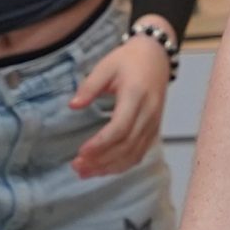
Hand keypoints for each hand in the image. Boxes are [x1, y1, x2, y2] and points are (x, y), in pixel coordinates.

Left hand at [71, 31, 170, 177]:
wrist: (156, 56)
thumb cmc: (128, 60)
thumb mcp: (106, 66)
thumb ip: (90, 86)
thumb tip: (73, 106)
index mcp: (136, 96)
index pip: (120, 128)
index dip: (101, 144)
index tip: (80, 152)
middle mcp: (148, 113)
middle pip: (127, 145)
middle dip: (101, 160)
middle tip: (77, 167)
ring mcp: (154, 123)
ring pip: (134, 153)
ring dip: (110, 167)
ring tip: (86, 173)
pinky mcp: (154, 129)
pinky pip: (140, 152)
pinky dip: (122, 165)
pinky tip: (105, 169)